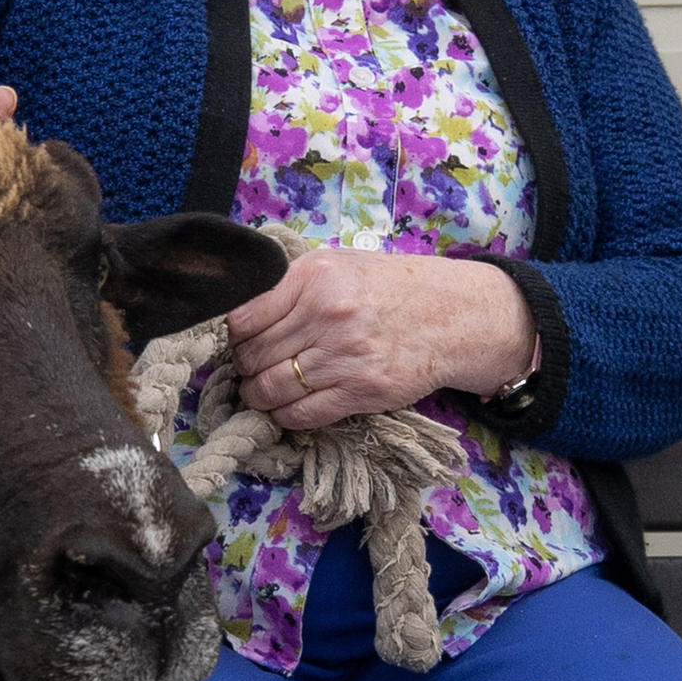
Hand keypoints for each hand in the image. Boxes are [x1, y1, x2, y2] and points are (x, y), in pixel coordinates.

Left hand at [226, 247, 535, 430]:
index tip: (235, 340)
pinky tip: (286, 407)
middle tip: (248, 368)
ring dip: (258, 396)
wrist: (451, 315)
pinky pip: (300, 414)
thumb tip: (236, 307)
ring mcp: (343, 356)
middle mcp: (326, 316)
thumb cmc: (390, 287)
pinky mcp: (360, 391)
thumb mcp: (338, 264)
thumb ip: (289, 282)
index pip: (241, 317)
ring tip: (262, 391)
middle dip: (242, 368)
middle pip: (251, 356)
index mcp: (314, 278)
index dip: (229, 335)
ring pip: (269, 389)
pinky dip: (284, 416)